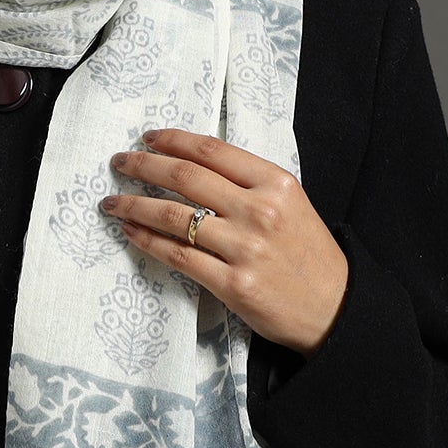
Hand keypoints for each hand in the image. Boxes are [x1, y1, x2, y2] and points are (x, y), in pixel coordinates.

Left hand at [99, 128, 350, 354]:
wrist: (335, 308)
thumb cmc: (310, 254)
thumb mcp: (291, 204)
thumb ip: (249, 184)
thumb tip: (194, 165)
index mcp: (275, 183)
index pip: (212, 151)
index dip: (173, 141)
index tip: (148, 139)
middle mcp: (259, 211)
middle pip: (186, 177)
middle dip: (143, 166)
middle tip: (119, 162)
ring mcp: (245, 249)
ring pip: (174, 216)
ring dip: (134, 205)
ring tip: (112, 202)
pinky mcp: (233, 284)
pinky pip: (177, 256)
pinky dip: (147, 240)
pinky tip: (131, 231)